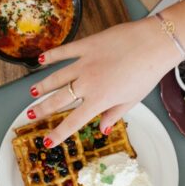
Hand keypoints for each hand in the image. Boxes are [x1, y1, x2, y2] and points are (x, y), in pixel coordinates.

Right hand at [27, 18, 179, 146]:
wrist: (153, 44)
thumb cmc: (147, 73)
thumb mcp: (132, 100)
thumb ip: (115, 114)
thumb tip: (103, 129)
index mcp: (99, 100)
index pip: (73, 121)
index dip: (58, 133)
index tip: (47, 142)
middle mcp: (87, 84)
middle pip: (58, 100)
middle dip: (42, 109)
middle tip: (31, 115)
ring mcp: (84, 63)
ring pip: (57, 77)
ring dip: (43, 86)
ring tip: (32, 92)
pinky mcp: (87, 45)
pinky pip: (65, 52)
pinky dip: (51, 56)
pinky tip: (41, 60)